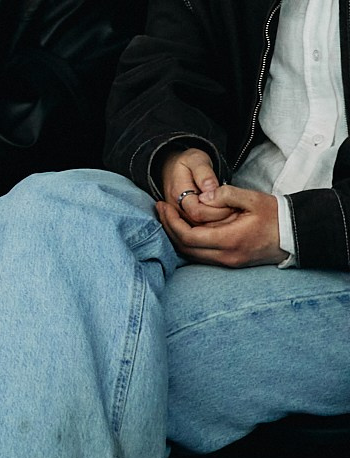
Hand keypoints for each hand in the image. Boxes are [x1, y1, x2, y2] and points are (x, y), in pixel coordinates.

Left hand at [154, 183, 283, 267]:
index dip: (170, 221)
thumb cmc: (276, 215)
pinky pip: (201, 256)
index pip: (187, 236)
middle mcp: (226, 256)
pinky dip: (188, 242)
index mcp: (229, 240)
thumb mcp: (253, 199)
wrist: (298, 234)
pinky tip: (185, 227)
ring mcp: (229, 262)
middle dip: (168, 228)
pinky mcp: (232, 263)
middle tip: (160, 208)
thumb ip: (226, 194)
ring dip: (176, 236)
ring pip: (191, 254)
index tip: (163, 205)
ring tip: (169, 216)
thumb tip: (201, 197)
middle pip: (184, 248)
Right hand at [158, 145, 234, 225]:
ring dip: (221, 223)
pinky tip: (227, 217)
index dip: (218, 210)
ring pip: (202, 229)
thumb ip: (204, 174)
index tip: (232, 202)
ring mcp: (181, 216)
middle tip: (237, 209)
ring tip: (234, 212)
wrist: (174, 167)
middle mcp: (177, 209)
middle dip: (222, 218)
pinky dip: (217, 225)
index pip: (198, 212)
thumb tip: (211, 190)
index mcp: (177, 194)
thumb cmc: (189, 163)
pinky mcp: (187, 220)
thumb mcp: (197, 160)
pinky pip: (203, 229)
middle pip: (201, 224)